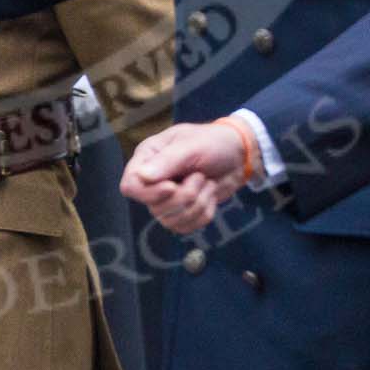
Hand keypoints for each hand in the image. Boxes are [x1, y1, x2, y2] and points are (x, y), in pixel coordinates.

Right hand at [120, 121, 250, 233]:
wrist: (238, 155)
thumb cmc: (213, 142)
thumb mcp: (192, 146)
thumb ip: (168, 161)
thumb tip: (142, 177)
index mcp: (148, 157)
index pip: (131, 186)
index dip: (149, 193)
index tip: (172, 187)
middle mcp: (153, 180)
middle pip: (154, 207)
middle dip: (184, 197)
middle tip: (200, 176)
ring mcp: (166, 199)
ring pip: (170, 221)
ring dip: (198, 204)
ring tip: (207, 183)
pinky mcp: (182, 213)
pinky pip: (186, 228)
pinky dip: (204, 214)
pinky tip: (209, 195)